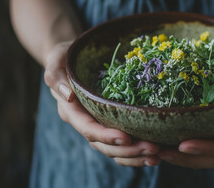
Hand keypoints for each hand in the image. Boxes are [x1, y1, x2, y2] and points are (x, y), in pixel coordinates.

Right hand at [44, 41, 160, 166]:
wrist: (73, 60)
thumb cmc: (66, 57)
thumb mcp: (56, 60)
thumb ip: (56, 76)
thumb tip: (67, 95)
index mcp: (72, 111)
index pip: (88, 128)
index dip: (106, 136)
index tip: (126, 138)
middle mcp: (85, 122)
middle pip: (105, 145)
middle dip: (128, 150)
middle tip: (153, 148)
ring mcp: (98, 124)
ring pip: (114, 149)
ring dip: (135, 155)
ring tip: (157, 154)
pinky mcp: (111, 123)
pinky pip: (122, 144)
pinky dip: (136, 151)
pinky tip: (155, 152)